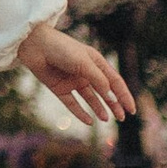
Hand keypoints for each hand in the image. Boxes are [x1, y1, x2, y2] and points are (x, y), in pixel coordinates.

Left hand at [18, 18, 133, 125]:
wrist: (35, 46)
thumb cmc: (62, 49)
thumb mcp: (84, 63)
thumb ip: (98, 80)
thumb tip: (111, 97)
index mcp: (96, 62)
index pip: (115, 82)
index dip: (124, 95)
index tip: (131, 109)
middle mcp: (86, 72)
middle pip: (104, 92)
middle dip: (114, 105)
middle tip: (122, 118)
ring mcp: (73, 81)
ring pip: (90, 98)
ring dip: (99, 109)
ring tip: (107, 120)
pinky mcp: (60, 88)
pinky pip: (72, 103)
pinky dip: (80, 112)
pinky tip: (89, 121)